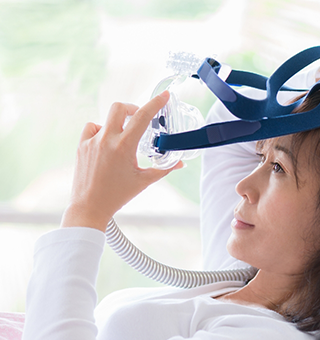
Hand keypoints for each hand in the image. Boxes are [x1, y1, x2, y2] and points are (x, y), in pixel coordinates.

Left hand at [61, 91, 181, 231]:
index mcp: (124, 147)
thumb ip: (163, 169)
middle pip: (119, 107)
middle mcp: (106, 140)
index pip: (142, 117)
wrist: (89, 207)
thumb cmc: (117, 195)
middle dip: (132, 108)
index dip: (155, 103)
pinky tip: (106, 143)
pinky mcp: (81, 146)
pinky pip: (92, 128)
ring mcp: (91, 142)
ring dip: (117, 123)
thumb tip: (179, 164)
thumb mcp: (143, 181)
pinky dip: (101, 131)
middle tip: (139, 117)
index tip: (164, 95)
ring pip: (105, 119)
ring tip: (122, 139)